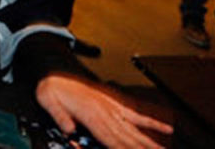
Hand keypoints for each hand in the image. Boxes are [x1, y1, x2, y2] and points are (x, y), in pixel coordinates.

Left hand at [36, 75, 170, 147]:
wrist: (55, 73)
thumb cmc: (52, 89)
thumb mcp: (48, 103)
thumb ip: (60, 118)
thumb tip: (69, 131)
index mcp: (90, 116)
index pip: (111, 141)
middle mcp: (105, 112)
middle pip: (127, 138)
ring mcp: (113, 107)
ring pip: (135, 129)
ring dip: (150, 141)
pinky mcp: (115, 102)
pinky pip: (136, 113)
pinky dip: (152, 121)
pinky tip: (166, 128)